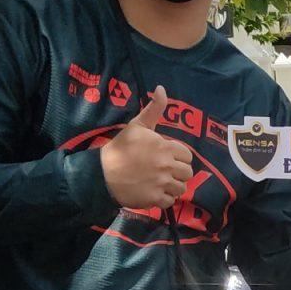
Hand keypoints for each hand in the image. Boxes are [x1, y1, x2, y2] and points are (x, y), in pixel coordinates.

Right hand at [100, 86, 193, 212]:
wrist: (103, 172)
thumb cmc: (121, 147)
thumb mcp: (137, 125)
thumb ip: (154, 108)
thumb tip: (161, 88)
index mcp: (165, 147)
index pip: (187, 156)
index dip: (179, 157)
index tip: (167, 158)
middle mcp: (166, 166)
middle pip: (187, 173)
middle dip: (178, 173)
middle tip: (164, 171)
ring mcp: (161, 183)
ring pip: (181, 188)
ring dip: (173, 186)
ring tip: (160, 182)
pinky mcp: (155, 199)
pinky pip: (170, 201)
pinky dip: (165, 199)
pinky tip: (155, 192)